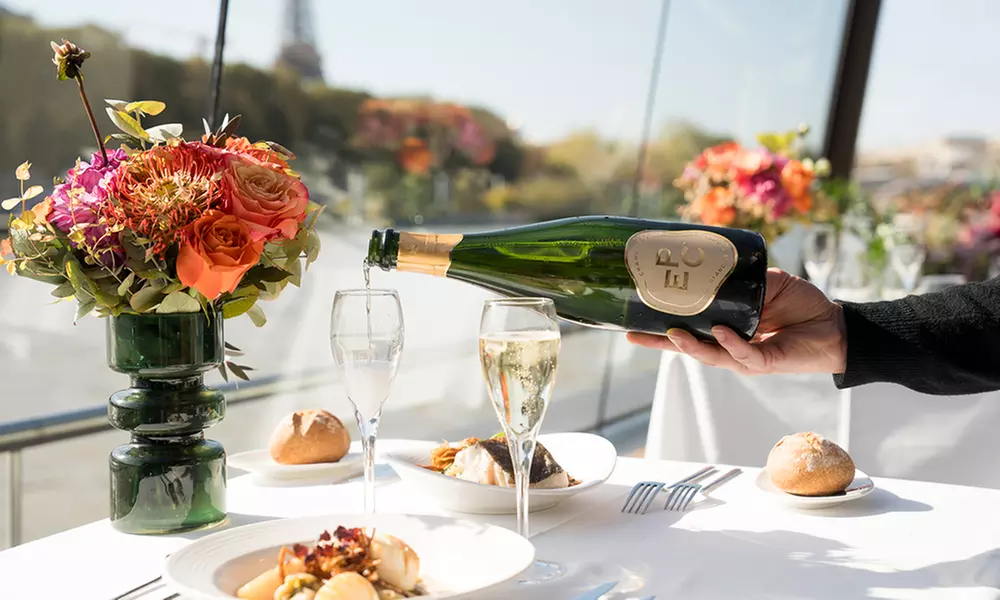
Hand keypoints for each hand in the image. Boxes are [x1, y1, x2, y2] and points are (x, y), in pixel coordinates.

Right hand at [627, 268, 846, 374]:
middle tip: (632, 334)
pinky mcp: (765, 363)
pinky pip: (743, 355)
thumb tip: (720, 265)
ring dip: (689, 345)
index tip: (635, 317)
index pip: (690, 327)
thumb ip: (747, 280)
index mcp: (727, 328)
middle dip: (659, 342)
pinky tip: (721, 332)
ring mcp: (745, 357)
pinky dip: (731, 343)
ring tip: (671, 335)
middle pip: (688, 346)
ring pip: (710, 355)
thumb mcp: (770, 283)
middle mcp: (730, 345)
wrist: (837, 326)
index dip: (663, 324)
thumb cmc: (803, 306)